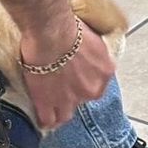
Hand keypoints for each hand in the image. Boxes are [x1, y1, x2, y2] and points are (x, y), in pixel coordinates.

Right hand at [19, 11, 116, 131]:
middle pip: (83, 99)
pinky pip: (48, 119)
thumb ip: (93, 54)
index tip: (77, 79)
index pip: (98, 84)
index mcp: (105, 72)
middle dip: (74, 94)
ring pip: (66, 114)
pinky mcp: (48, 103)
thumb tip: (86, 54)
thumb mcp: (92, 38)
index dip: (85, 81)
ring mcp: (70, 99)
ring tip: (53, 107)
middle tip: (62, 86)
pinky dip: (45, 119)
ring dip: (60, 110)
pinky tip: (43, 118)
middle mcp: (91, 89)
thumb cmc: (68, 27)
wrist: (50, 31)